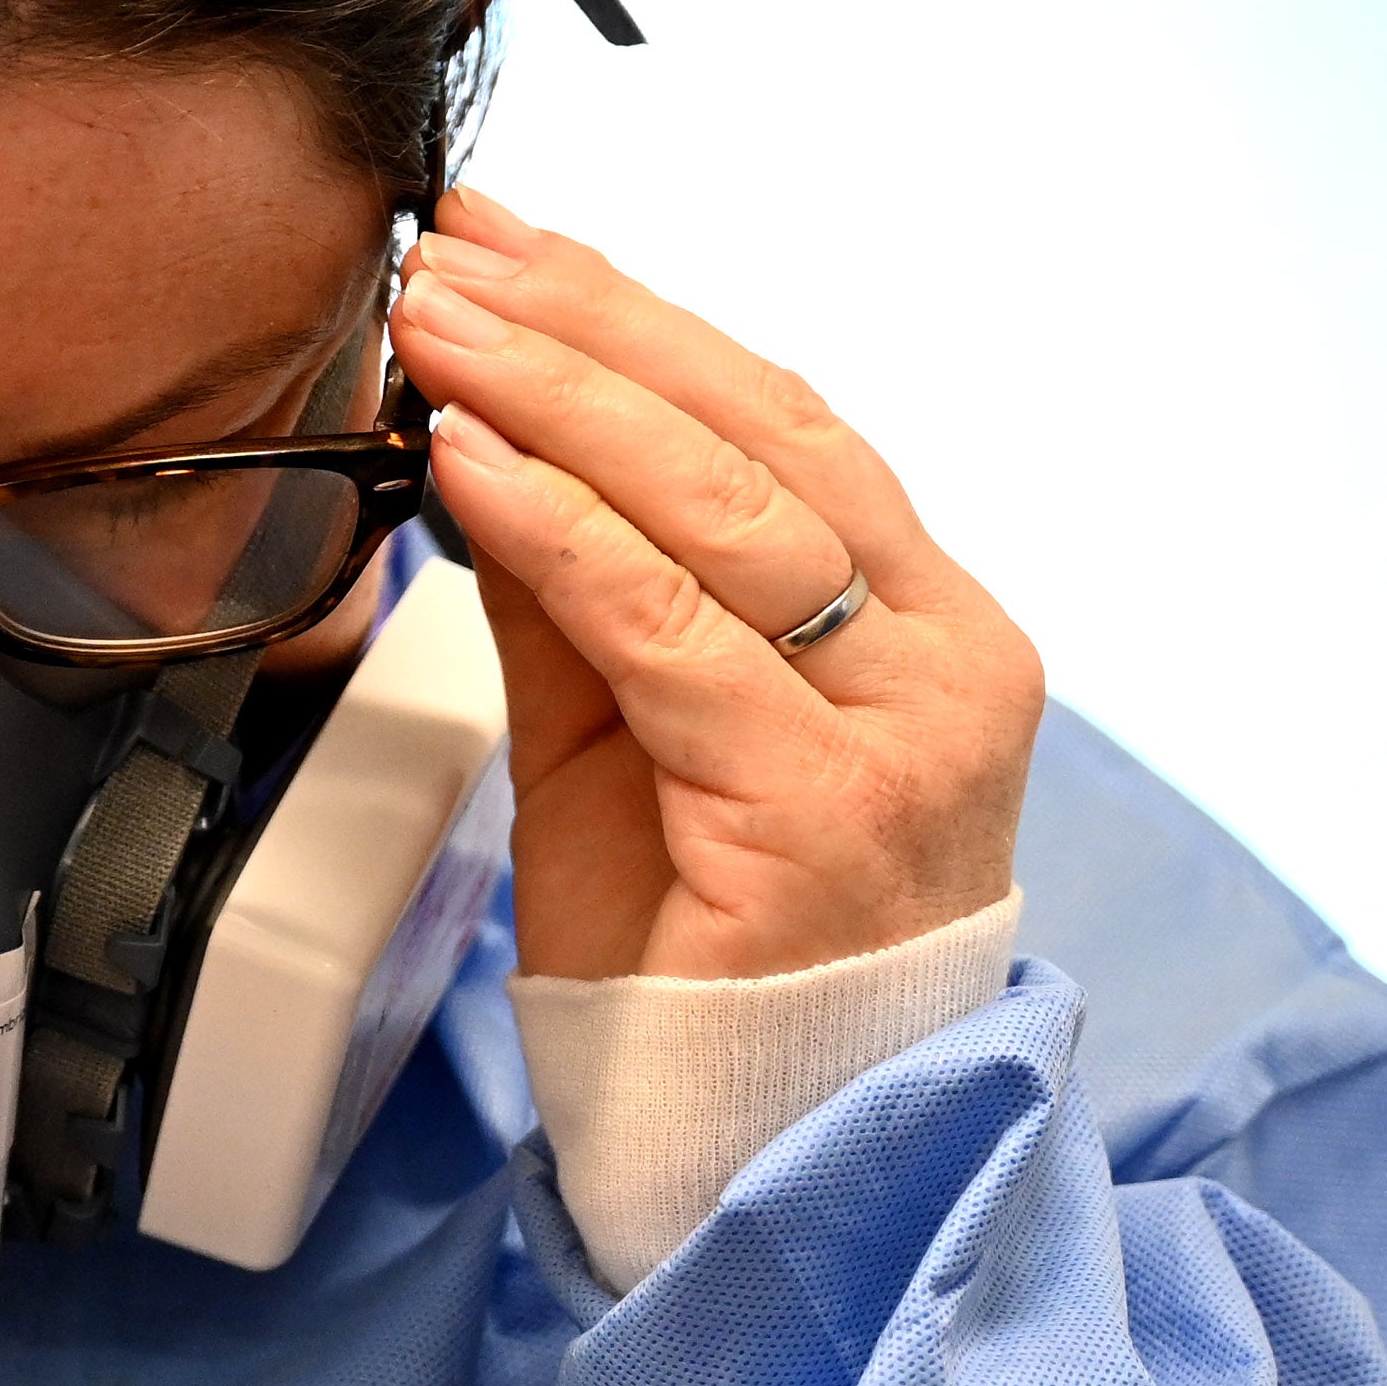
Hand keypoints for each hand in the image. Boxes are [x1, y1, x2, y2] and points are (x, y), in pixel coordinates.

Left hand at [385, 187, 1039, 984]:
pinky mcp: (825, 817)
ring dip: (559, 399)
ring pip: (723, 517)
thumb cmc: (697, 946)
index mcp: (926, 625)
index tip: (510, 238)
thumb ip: (578, 587)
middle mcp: (945, 665)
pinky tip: (472, 464)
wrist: (744, 1147)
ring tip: (441, 328)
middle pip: (759, 440)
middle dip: (586, 328)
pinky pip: (669, 637)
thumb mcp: (622, 732)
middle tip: (452, 252)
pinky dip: (560, 534)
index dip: (638, 316)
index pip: (785, 421)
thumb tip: (480, 421)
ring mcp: (901, 741)